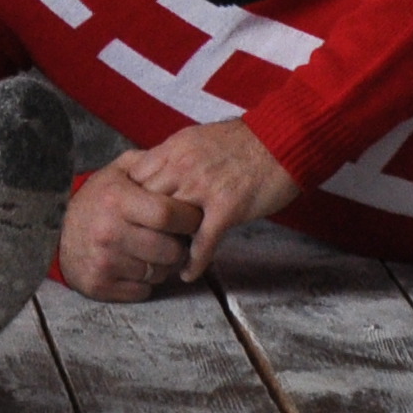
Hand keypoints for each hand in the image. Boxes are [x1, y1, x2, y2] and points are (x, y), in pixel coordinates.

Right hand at [57, 165, 201, 301]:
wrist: (56, 233)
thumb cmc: (97, 200)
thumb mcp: (118, 172)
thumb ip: (149, 164)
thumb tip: (182, 164)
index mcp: (116, 199)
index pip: (167, 215)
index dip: (188, 218)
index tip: (193, 217)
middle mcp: (108, 232)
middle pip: (169, 250)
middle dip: (180, 246)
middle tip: (176, 238)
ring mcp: (103, 262)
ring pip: (158, 273)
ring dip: (163, 265)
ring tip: (154, 250)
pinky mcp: (99, 285)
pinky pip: (143, 290)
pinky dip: (145, 281)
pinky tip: (136, 264)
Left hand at [106, 120, 298, 281]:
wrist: (282, 140)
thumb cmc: (245, 141)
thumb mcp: (199, 139)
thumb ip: (177, 158)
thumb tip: (159, 176)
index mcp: (175, 149)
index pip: (136, 177)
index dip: (129, 199)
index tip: (129, 217)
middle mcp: (183, 167)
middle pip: (145, 202)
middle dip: (141, 225)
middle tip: (140, 246)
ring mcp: (203, 188)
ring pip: (169, 223)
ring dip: (164, 245)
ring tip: (161, 262)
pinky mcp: (226, 208)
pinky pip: (202, 242)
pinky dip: (193, 262)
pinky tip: (188, 274)